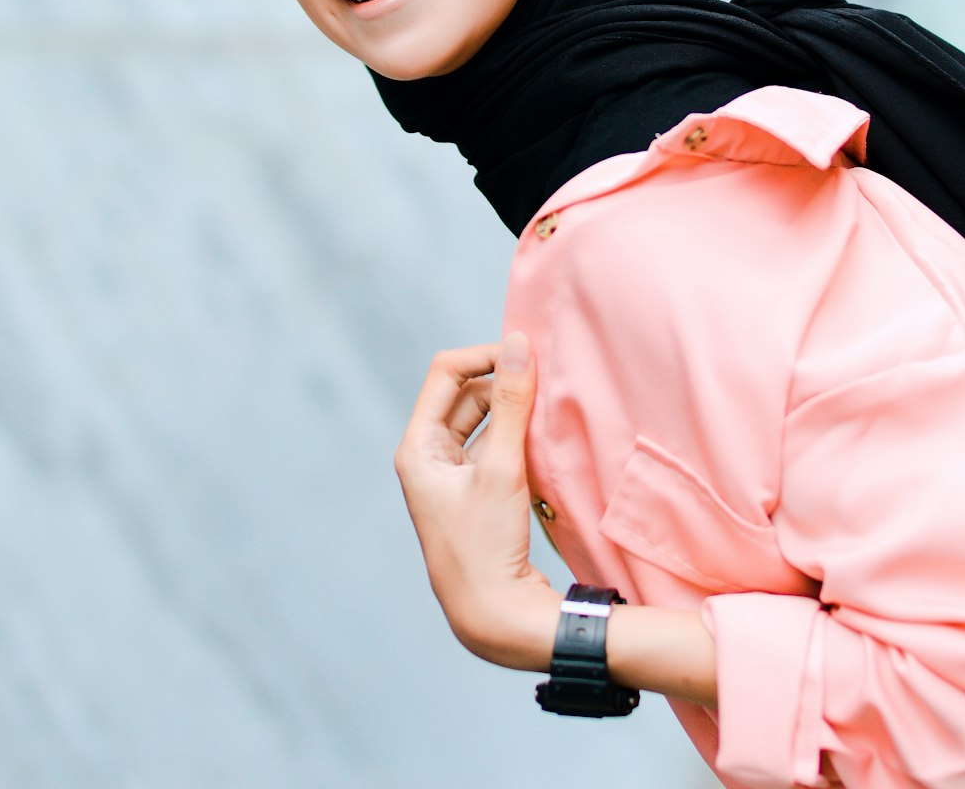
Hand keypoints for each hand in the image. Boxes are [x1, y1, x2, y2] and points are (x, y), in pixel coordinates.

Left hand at [394, 332, 559, 669]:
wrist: (494, 621)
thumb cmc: (487, 546)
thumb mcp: (501, 468)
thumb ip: (512, 402)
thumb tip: (519, 343)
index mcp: (417, 447)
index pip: (446, 373)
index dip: (484, 355)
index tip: (525, 354)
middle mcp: (427, 458)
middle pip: (464, 395)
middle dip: (501, 381)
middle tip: (544, 375)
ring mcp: (450, 478)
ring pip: (481, 421)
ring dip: (511, 409)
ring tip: (547, 402)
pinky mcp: (473, 496)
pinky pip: (492, 447)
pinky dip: (515, 435)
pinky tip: (543, 436)